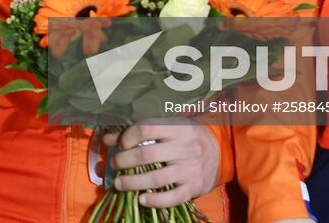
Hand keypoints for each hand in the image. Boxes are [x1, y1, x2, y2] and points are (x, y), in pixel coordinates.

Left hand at [102, 123, 220, 207]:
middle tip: (115, 164)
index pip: (146, 129)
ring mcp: (190, 169)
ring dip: (132, 182)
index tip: (121, 144)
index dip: (128, 137)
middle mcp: (185, 148)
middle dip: (124, 161)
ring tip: (119, 183)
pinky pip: (172, 197)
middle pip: (147, 155)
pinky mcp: (193, 187)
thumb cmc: (188, 137)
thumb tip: (108, 138)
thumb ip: (140, 132)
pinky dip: (155, 200)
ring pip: (156, 178)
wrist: (220, 152)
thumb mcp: (169, 127)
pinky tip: (141, 199)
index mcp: (178, 128)